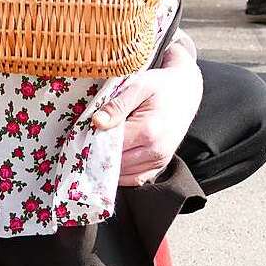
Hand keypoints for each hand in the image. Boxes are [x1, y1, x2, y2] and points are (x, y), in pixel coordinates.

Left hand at [92, 42, 202, 186]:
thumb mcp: (137, 86)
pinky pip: (136, 179)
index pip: (111, 146)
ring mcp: (160, 161)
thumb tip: (96, 123)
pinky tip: (110, 159)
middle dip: (98, 155)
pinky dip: (121, 173)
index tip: (80, 135)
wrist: (185, 91)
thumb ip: (117, 105)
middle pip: (117, 163)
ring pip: (125, 175)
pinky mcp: (161, 165)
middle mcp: (156, 151)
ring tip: (95, 150)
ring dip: (108, 166)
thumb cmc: (160, 86)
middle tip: (83, 143)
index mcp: (148, 130)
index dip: (93, 142)